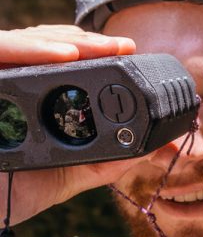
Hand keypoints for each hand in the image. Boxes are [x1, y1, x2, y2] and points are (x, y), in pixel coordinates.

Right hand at [0, 25, 135, 224]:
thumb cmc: (8, 194)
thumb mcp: (66, 174)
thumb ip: (106, 161)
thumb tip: (152, 149)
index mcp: (25, 97)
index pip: (58, 61)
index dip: (92, 53)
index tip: (130, 53)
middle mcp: (4, 82)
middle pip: (44, 46)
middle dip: (89, 43)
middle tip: (126, 46)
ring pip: (25, 42)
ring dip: (71, 41)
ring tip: (107, 48)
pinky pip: (0, 50)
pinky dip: (34, 49)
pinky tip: (68, 55)